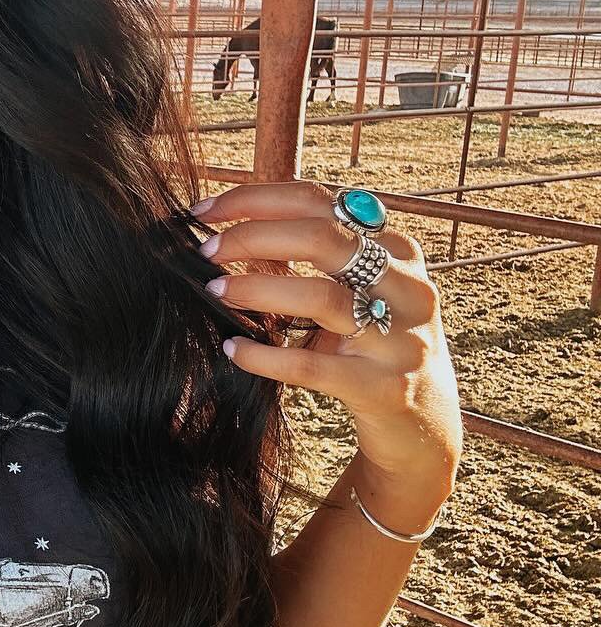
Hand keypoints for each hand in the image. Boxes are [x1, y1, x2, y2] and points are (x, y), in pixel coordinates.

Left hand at [191, 180, 463, 528]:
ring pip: (321, 296)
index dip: (256, 199)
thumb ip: (313, 260)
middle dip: (251, 236)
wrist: (423, 427)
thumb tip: (235, 235)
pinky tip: (233, 348)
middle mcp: (407, 287)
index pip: (321, 202)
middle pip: (322, 238)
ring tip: (215, 291)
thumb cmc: (375, 348)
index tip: (204, 210)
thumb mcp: (358, 293)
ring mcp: (400, 338)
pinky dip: (264, 355)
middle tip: (205, 251)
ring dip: (256, 289)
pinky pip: (311, 364)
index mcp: (397, 250)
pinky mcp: (383, 387)